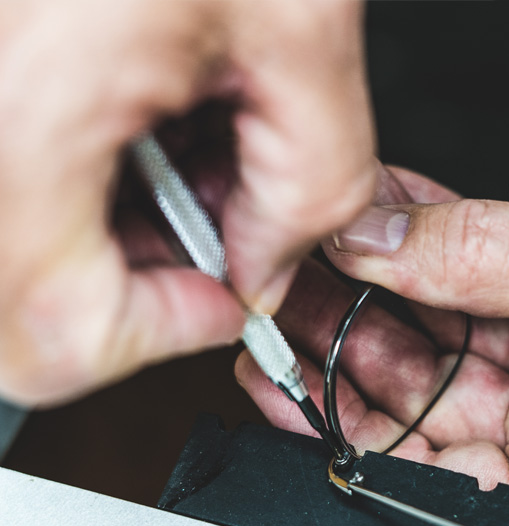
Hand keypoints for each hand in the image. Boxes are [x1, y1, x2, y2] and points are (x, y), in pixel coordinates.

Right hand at [0, 1, 373, 404]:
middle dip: (140, 287)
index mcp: (29, 111)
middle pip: (23, 310)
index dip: (162, 337)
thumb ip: (307, 186)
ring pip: (24, 254)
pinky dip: (96, 183)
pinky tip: (155, 123)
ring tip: (195, 150)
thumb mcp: (305, 32)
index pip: (59, 332)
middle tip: (216, 220)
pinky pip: (27, 188)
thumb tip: (267, 273)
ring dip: (122, 231)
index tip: (227, 300)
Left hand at [240, 156, 508, 525]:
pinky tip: (403, 222)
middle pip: (433, 402)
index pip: (431, 474)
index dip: (343, 426)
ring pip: (459, 344)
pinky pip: (499, 300)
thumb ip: (484, 258)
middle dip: (359, 337)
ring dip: (398, 287)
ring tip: (336, 247)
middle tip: (297, 292)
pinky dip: (453, 258)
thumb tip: (380, 246)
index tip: (283, 383)